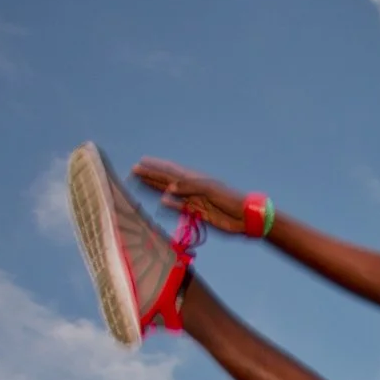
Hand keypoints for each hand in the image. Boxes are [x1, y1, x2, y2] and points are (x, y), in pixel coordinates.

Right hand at [133, 158, 254, 234]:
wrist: (245, 216)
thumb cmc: (230, 199)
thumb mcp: (210, 190)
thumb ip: (189, 187)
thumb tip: (168, 188)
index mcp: (195, 178)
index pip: (171, 171)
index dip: (156, 166)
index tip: (141, 162)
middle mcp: (191, 187)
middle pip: (167, 179)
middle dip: (151, 175)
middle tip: (134, 171)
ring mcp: (193, 199)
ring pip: (170, 192)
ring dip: (156, 187)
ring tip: (142, 182)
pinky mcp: (197, 212)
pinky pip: (180, 207)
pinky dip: (170, 204)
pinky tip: (161, 201)